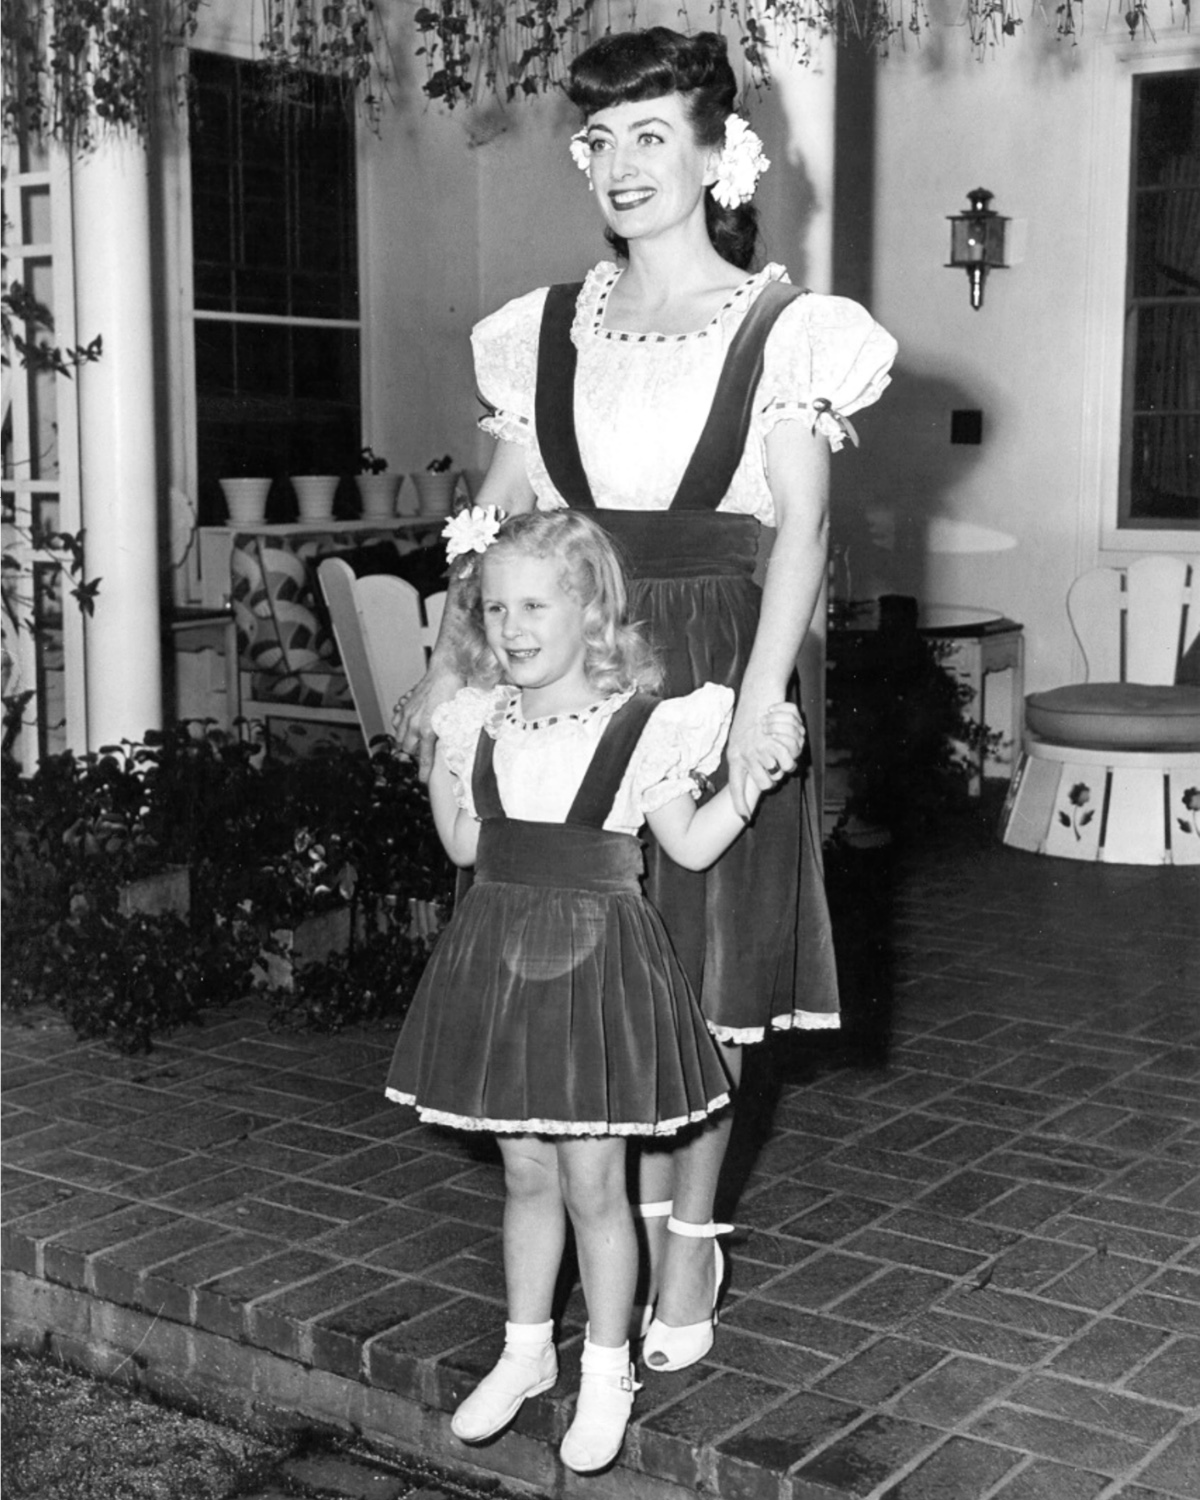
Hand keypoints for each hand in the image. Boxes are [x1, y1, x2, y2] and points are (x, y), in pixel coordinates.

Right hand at [393, 663, 463, 781]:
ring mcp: (407, 715)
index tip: (423, 780)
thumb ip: (450, 735)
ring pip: (399, 738)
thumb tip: (452, 747)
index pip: (424, 757)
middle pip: (408, 750)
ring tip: (417, 742)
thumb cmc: (455, 693)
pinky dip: (401, 728)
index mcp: (428, 730)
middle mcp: (414, 724)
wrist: (446, 671)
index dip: (423, 771)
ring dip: (407, 743)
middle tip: (425, 754)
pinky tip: (409, 727)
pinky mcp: (404, 706)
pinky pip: (396, 724)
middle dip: (415, 755)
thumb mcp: (457, 718)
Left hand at [726, 695, 804, 820]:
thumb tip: (763, 773)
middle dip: (774, 777)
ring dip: (785, 759)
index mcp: (734, 754)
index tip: (743, 818)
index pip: (735, 784)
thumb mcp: (745, 735)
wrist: (760, 690)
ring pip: (777, 771)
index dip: (740, 802)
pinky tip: (784, 733)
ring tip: (782, 743)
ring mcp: (755, 748)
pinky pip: (788, 757)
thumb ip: (750, 754)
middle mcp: (742, 753)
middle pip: (763, 783)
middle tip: (778, 761)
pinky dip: (791, 748)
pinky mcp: (769, 739)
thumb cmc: (755, 713)